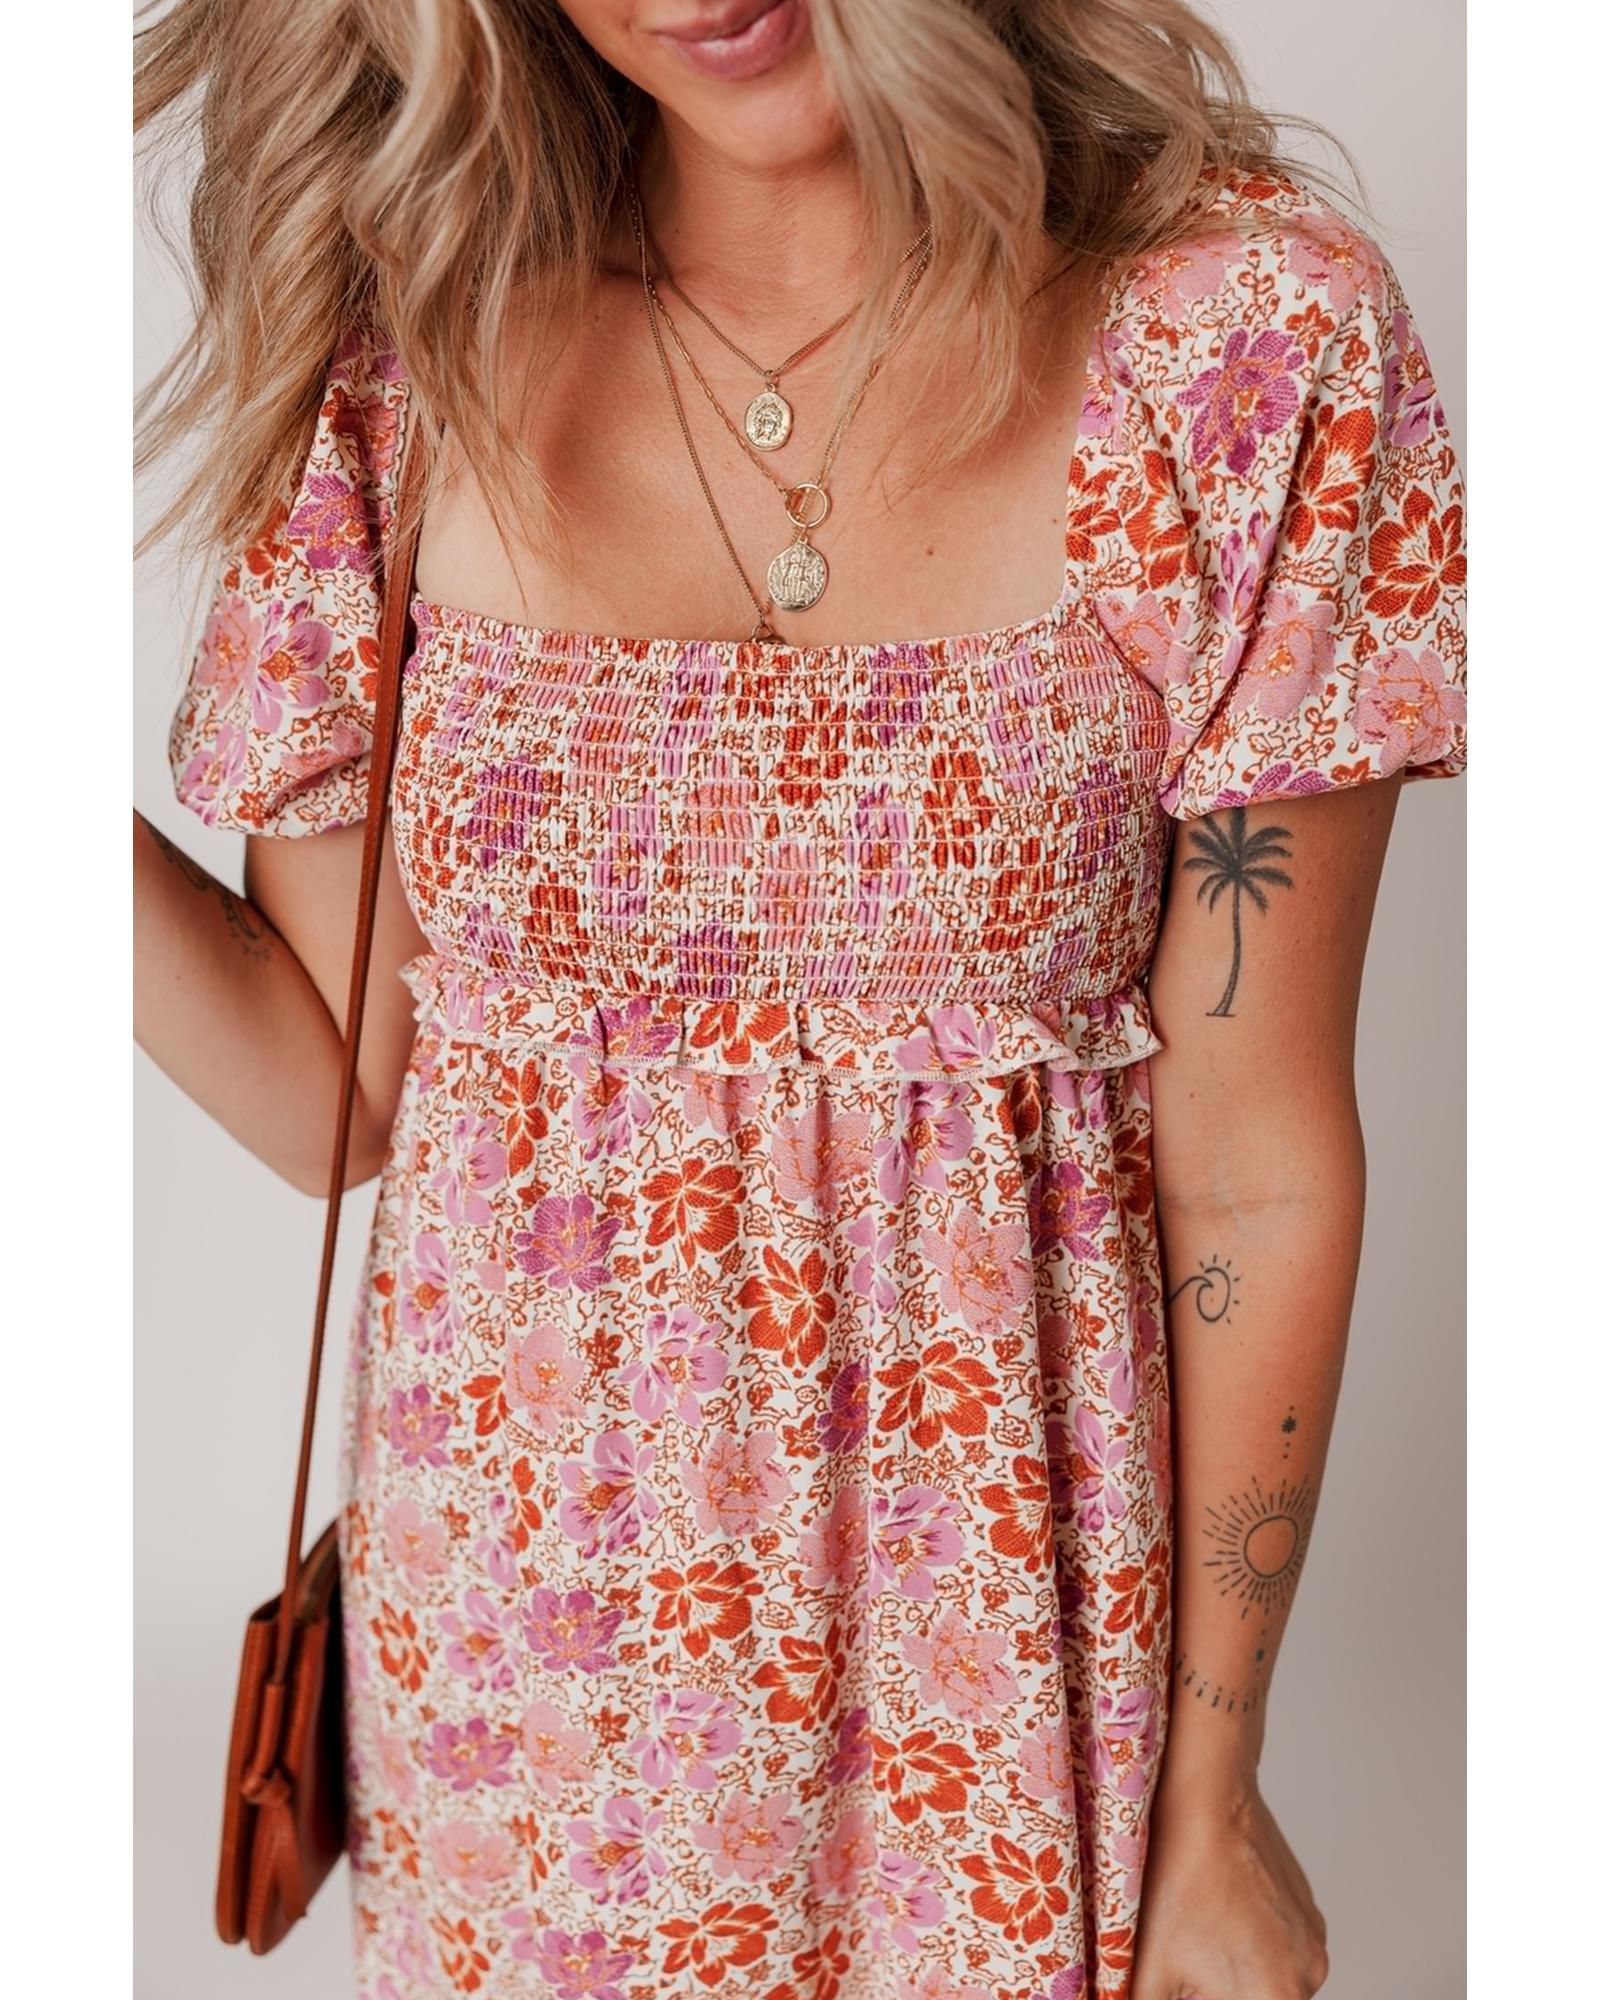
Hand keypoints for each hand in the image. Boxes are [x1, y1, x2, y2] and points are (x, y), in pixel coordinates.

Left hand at [1129, 1771, 1328, 1999]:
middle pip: (1256, 1998)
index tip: (1183, 1984)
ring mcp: (1312, 1939)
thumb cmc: (1179, 1880)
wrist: (1209, 1801)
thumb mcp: (1148, 1968)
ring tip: (1199, 1935)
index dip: (1200, 1998)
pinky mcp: (1307, 1908)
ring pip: (1268, 1977)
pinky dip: (1251, 1941)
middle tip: (1186, 1965)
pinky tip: (1216, 1911)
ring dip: (1236, 1970)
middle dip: (1217, 1992)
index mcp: (1276, 1998)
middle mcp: (1309, 1976)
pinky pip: (1280, 1944)